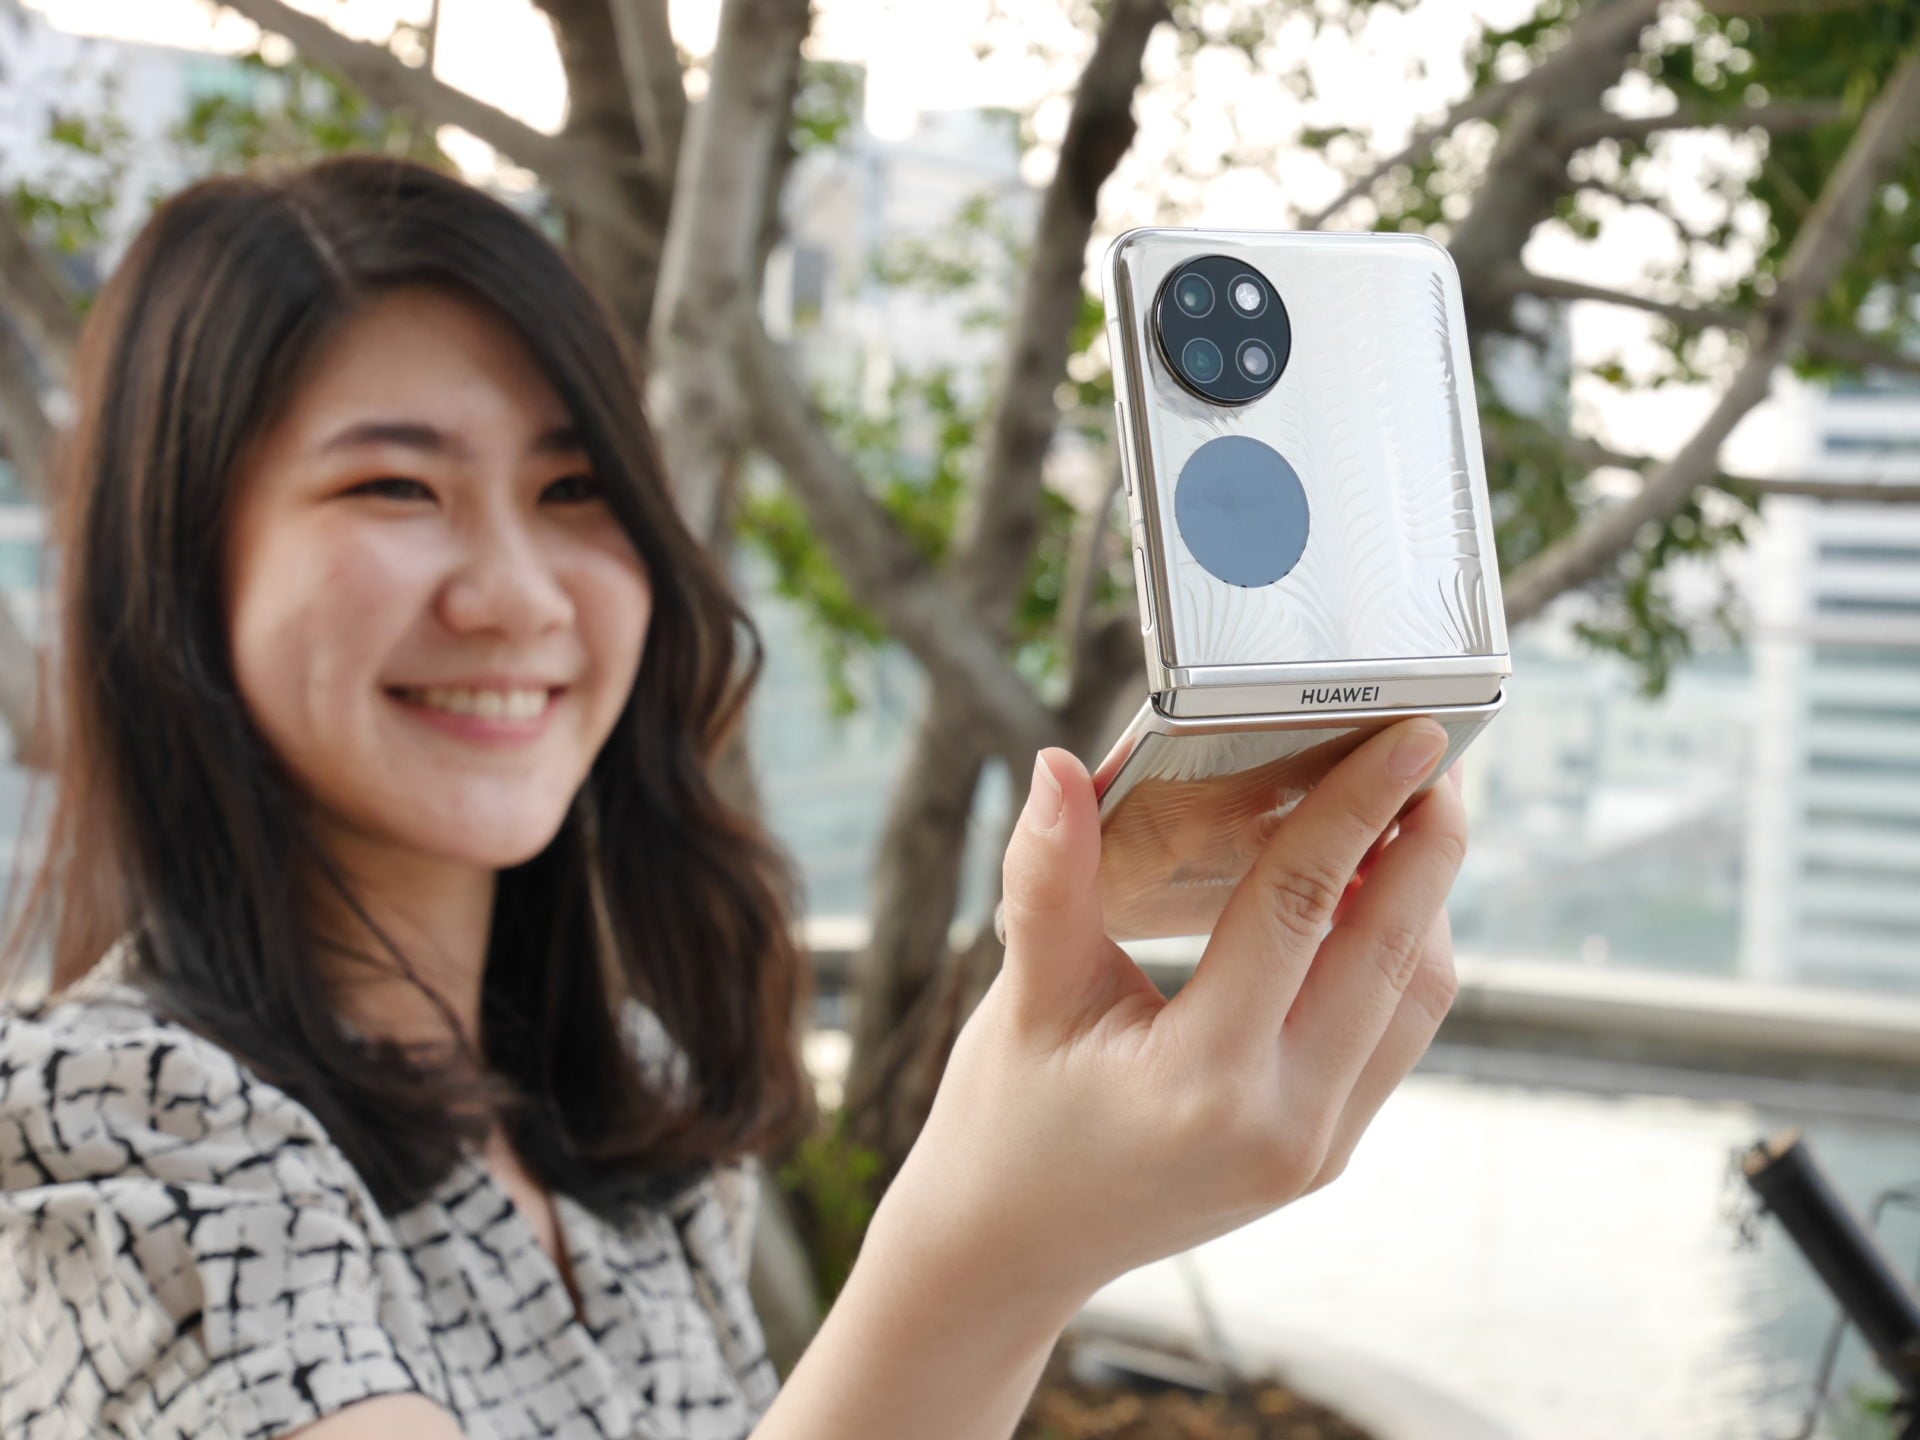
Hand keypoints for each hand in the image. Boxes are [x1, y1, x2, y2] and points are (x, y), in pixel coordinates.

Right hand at [867, 717, 1466, 1324]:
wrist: (1011, 1249)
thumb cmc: (1006, 1120)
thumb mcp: (1026, 996)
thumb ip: (1051, 877)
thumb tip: (1061, 765)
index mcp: (1201, 1080)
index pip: (1300, 910)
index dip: (1356, 809)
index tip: (1409, 736)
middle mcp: (1282, 1123)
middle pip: (1394, 954)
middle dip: (1425, 844)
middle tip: (1434, 755)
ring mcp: (1316, 1148)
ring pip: (1415, 1000)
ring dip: (1424, 902)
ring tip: (1407, 814)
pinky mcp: (1325, 1153)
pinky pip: (1394, 1036)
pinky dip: (1398, 956)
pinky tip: (1371, 896)